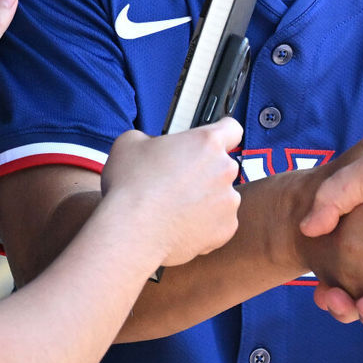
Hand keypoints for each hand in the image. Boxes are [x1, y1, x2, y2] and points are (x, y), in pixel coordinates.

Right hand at [101, 116, 243, 267]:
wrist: (131, 234)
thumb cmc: (130, 190)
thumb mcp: (130, 142)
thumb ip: (151, 138)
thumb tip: (152, 146)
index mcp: (207, 143)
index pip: (232, 128)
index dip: (221, 134)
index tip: (210, 144)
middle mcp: (225, 169)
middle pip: (222, 165)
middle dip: (204, 172)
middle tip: (177, 183)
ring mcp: (228, 200)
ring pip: (221, 196)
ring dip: (205, 200)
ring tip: (175, 209)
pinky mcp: (226, 228)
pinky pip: (220, 223)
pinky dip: (205, 226)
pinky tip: (181, 226)